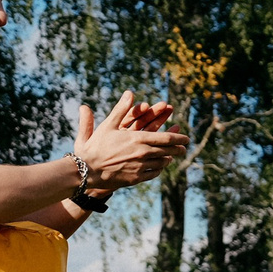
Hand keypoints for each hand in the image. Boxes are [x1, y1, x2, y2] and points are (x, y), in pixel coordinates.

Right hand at [73, 92, 187, 190]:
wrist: (86, 170)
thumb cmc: (95, 146)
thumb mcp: (107, 125)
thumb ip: (121, 109)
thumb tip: (129, 93)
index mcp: (138, 139)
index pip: (166, 138)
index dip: (178, 138)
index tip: (186, 138)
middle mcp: (143, 154)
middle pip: (168, 151)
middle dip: (178, 149)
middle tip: (183, 148)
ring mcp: (140, 167)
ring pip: (162, 163)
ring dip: (168, 159)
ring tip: (171, 157)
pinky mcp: (136, 179)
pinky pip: (153, 173)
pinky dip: (159, 169)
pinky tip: (158, 167)